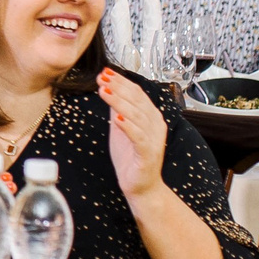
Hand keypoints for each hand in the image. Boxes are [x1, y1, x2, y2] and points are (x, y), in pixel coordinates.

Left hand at [98, 68, 169, 198]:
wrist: (141, 186)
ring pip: (137, 115)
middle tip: (102, 77)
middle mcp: (155, 125)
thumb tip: (108, 88)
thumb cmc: (132, 158)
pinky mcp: (148, 154)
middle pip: (137, 100)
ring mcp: (153, 139)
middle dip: (118, 87)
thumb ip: (118, 109)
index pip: (137, 93)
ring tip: (105, 91)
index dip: (121, 81)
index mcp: (150, 116)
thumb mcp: (121, 128)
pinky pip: (139, 137)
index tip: (105, 72)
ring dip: (120, 102)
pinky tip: (117, 118)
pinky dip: (128, 126)